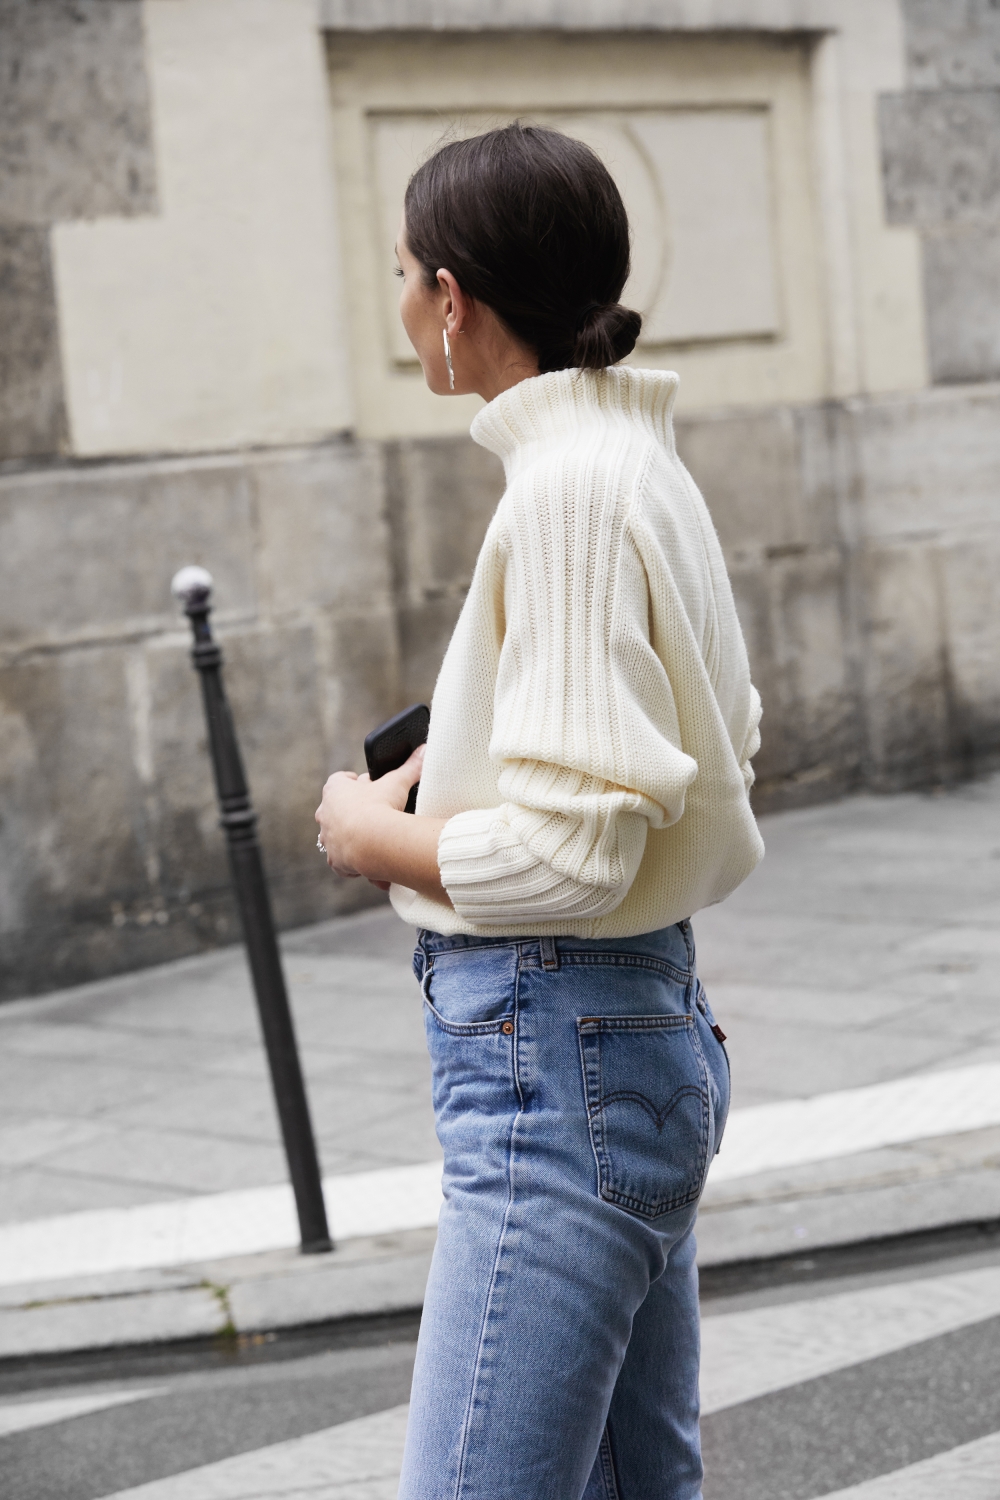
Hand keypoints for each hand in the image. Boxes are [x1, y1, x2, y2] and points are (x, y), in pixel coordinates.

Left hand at [315, 745, 424, 884]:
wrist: (374, 843)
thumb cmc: (380, 806)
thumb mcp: (398, 782)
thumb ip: (410, 767)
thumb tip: (424, 750)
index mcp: (334, 789)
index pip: (341, 780)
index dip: (356, 782)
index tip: (370, 786)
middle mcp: (325, 813)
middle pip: (337, 809)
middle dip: (352, 811)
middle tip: (373, 814)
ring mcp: (328, 838)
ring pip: (337, 836)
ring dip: (351, 837)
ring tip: (371, 840)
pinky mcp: (335, 860)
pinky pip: (342, 861)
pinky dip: (353, 862)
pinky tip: (368, 861)